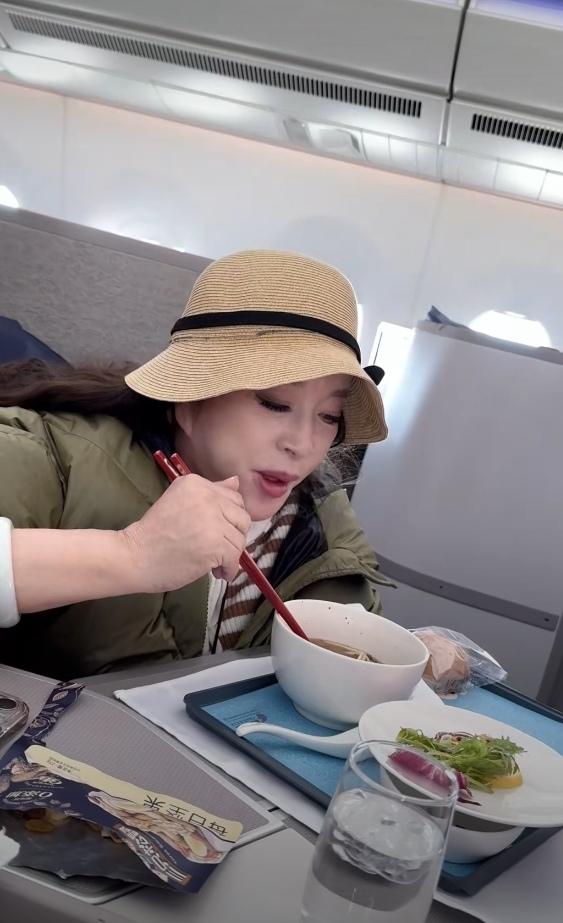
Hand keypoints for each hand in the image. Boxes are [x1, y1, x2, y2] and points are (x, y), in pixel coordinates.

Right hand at [119, 474, 249, 592]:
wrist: (134, 555)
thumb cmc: (154, 532)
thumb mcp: (180, 501)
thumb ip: (210, 491)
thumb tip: (236, 482)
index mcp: (197, 484)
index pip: (234, 499)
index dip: (230, 518)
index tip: (218, 531)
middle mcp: (207, 497)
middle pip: (242, 518)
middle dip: (234, 536)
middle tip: (218, 548)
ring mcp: (212, 521)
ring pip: (239, 540)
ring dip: (230, 555)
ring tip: (214, 563)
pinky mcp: (214, 545)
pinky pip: (234, 558)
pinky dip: (228, 569)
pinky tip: (216, 572)